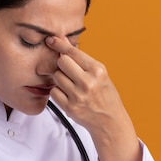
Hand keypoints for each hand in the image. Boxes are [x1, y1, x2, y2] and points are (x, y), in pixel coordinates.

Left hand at [45, 36, 141, 160]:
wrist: (110, 121)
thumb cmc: (105, 94)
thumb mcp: (100, 74)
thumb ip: (81, 59)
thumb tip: (63, 41)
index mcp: (98, 70)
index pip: (73, 52)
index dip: (60, 45)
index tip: (51, 40)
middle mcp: (88, 82)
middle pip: (62, 62)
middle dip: (62, 64)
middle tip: (69, 71)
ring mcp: (78, 96)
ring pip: (56, 77)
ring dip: (60, 78)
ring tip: (71, 85)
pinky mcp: (70, 108)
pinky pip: (54, 92)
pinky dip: (58, 91)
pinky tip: (68, 94)